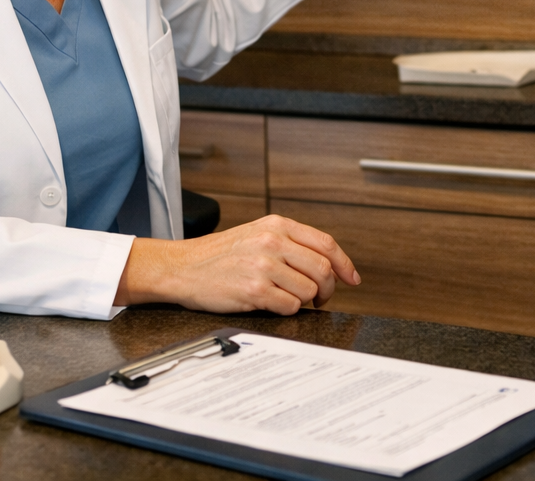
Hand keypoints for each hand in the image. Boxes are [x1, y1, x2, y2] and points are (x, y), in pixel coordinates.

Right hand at [115, 214, 359, 313]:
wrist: (182, 268)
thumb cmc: (220, 255)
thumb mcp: (257, 234)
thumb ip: (290, 243)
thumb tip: (329, 264)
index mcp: (277, 225)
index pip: (326, 243)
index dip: (345, 264)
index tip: (352, 279)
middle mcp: (272, 242)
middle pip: (323, 269)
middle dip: (328, 289)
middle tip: (319, 298)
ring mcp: (263, 266)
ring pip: (309, 291)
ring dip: (304, 301)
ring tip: (288, 298)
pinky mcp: (253, 290)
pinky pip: (290, 306)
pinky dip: (287, 310)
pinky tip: (273, 304)